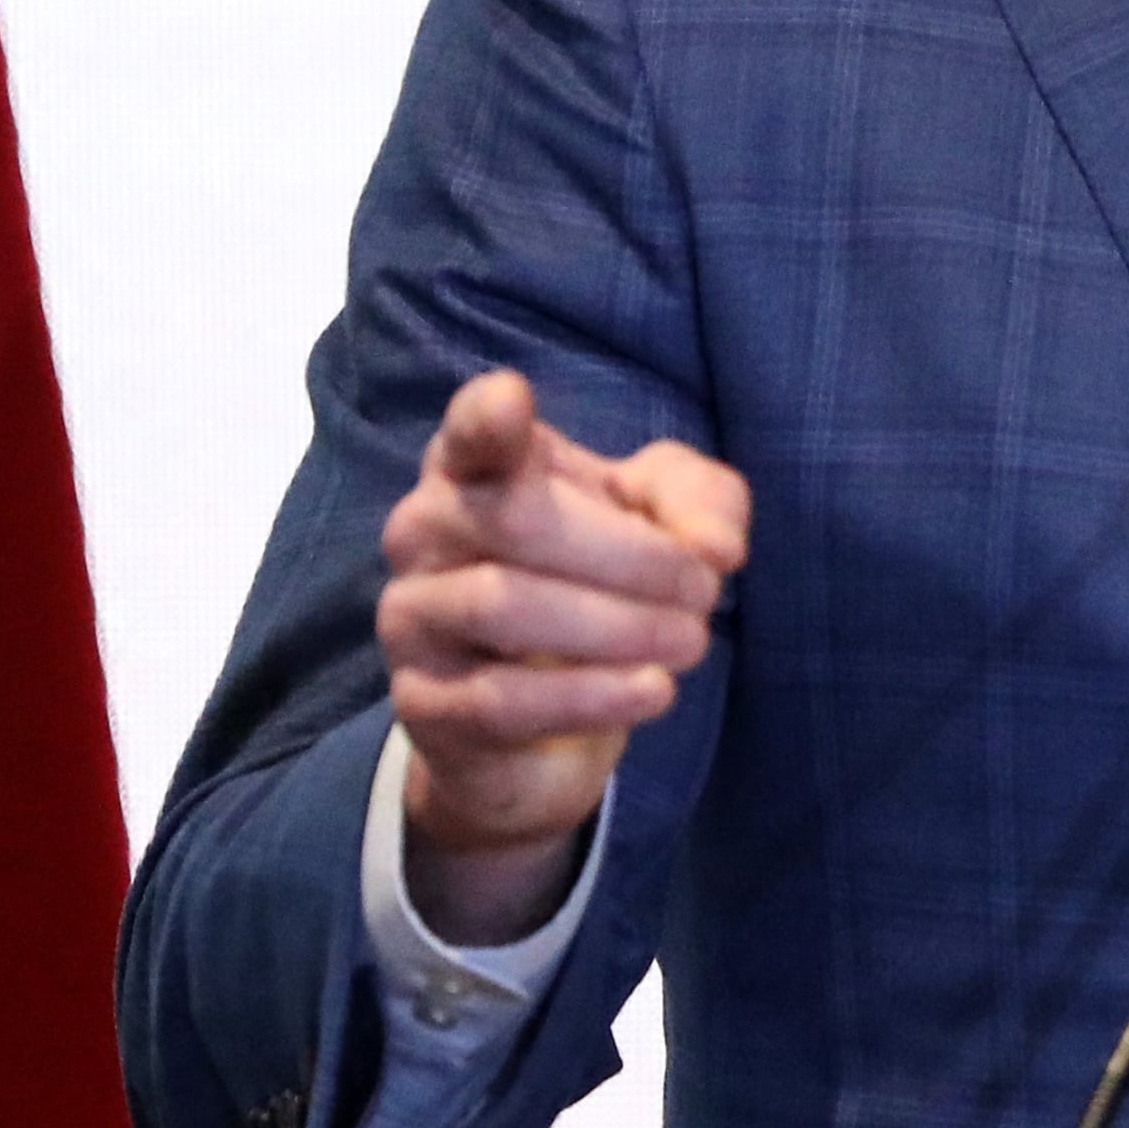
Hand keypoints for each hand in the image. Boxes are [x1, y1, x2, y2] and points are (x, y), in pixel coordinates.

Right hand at [376, 370, 747, 944]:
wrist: (542, 724)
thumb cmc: (599, 585)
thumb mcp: (667, 525)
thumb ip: (701, 505)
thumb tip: (716, 549)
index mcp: (479, 466)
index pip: (471, 429)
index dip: (486, 415)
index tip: (513, 403)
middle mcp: (426, 529)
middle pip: (517, 517)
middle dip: (633, 556)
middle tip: (704, 592)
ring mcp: (412, 617)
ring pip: (503, 603)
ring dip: (619, 625)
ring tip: (691, 642)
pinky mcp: (422, 704)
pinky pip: (499, 698)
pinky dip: (590, 696)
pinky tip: (654, 690)